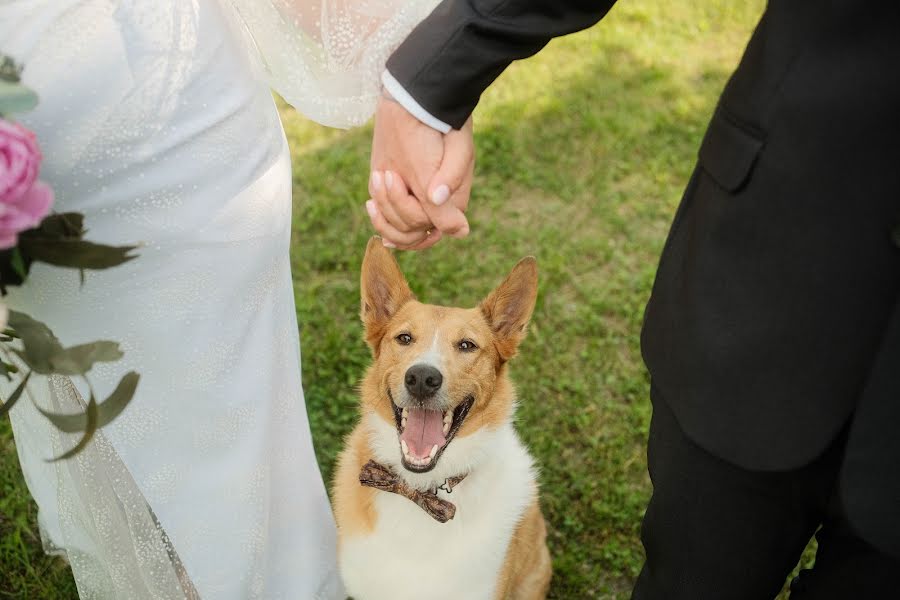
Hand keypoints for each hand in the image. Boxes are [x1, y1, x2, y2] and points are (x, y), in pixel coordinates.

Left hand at [368, 93, 474, 249]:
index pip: (429, 233)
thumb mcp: (451, 161)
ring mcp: (416, 200)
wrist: (416, 100)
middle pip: (410, 232)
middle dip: (395, 207)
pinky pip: (387, 219)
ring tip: (382, 176)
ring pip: (397, 229)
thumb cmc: (440, 126)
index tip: (401, 183)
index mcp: (453, 203)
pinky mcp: (398, 192)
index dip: (412, 218)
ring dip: (384, 207)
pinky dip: (379, 214)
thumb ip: (450, 200)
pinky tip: (372, 202)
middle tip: (389, 175)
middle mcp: (435, 207)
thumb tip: (461, 232)